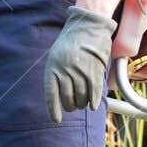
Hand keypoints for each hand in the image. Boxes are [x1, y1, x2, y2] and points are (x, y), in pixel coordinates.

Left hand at [43, 6, 115, 122]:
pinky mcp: (95, 71)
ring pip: (82, 98)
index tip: (56, 120)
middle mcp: (66, 71)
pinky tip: (92, 106)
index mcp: (53, 67)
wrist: (88, 27)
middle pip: (68, 99)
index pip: (51, 94)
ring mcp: (81, 71)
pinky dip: (93, 101)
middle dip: (70, 106)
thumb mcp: (56, 56)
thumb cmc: (70, 44)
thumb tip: (59, 99)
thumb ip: (56, 75)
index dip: (54, 109)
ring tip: (81, 102)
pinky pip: (94, 92)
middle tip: (72, 106)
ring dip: (82, 104)